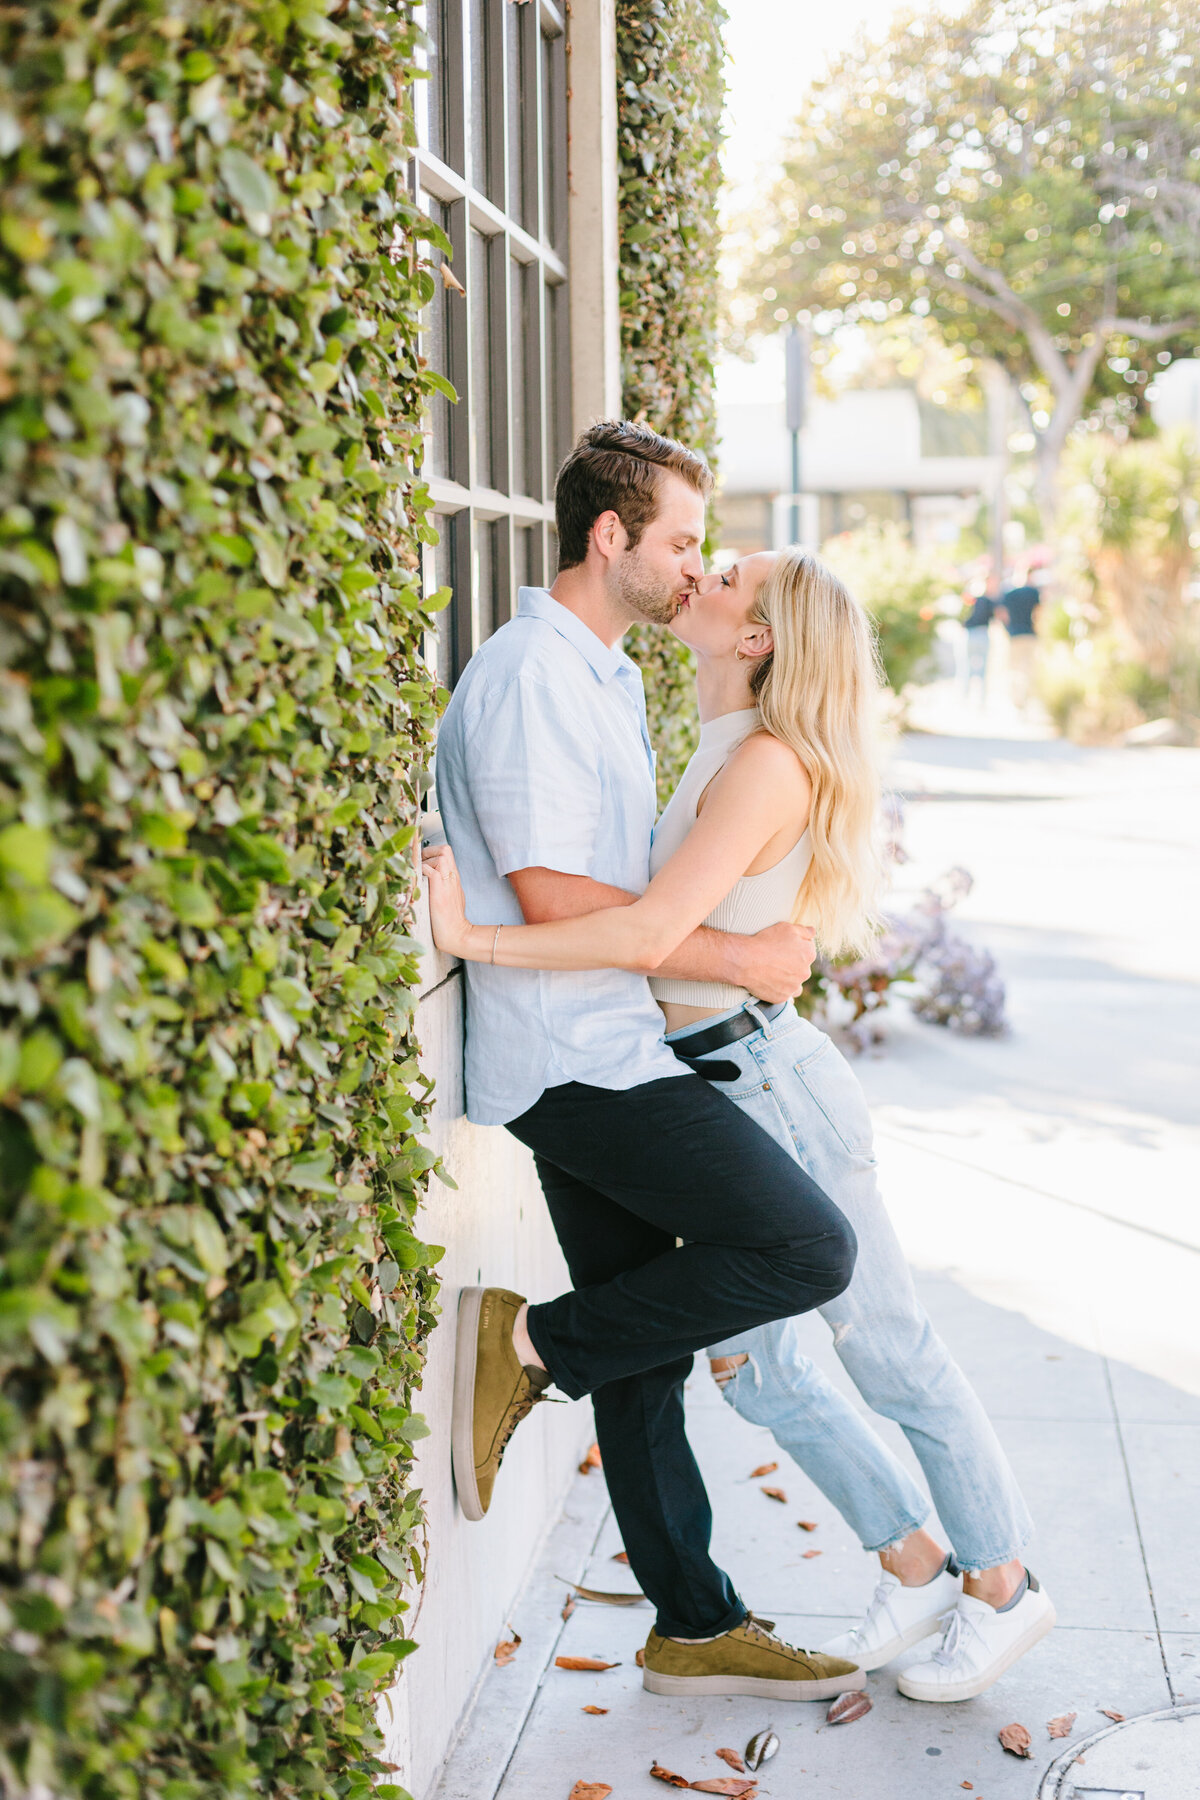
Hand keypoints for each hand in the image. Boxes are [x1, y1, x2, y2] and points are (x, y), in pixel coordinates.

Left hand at [421, 843, 473, 958]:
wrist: (457, 935)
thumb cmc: (451, 921)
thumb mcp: (449, 898)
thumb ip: (442, 886)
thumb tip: (427, 880)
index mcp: (454, 879)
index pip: (446, 852)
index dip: (433, 851)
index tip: (422, 859)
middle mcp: (452, 878)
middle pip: (445, 850)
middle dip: (429, 851)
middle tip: (419, 863)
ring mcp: (447, 884)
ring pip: (440, 856)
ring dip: (426, 861)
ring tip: (418, 874)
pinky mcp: (440, 892)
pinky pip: (432, 871)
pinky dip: (423, 872)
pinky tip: (419, 881)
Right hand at [738, 920, 817, 1002]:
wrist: (746, 960)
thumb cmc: (766, 941)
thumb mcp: (786, 928)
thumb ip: (804, 931)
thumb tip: (813, 932)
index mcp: (809, 954)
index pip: (808, 950)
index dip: (795, 947)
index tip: (783, 947)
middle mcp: (806, 972)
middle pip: (802, 968)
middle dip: (793, 964)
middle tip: (777, 959)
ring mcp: (794, 986)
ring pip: (795, 983)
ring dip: (789, 980)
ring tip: (774, 973)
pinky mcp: (782, 997)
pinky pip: (784, 994)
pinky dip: (779, 989)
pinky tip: (769, 982)